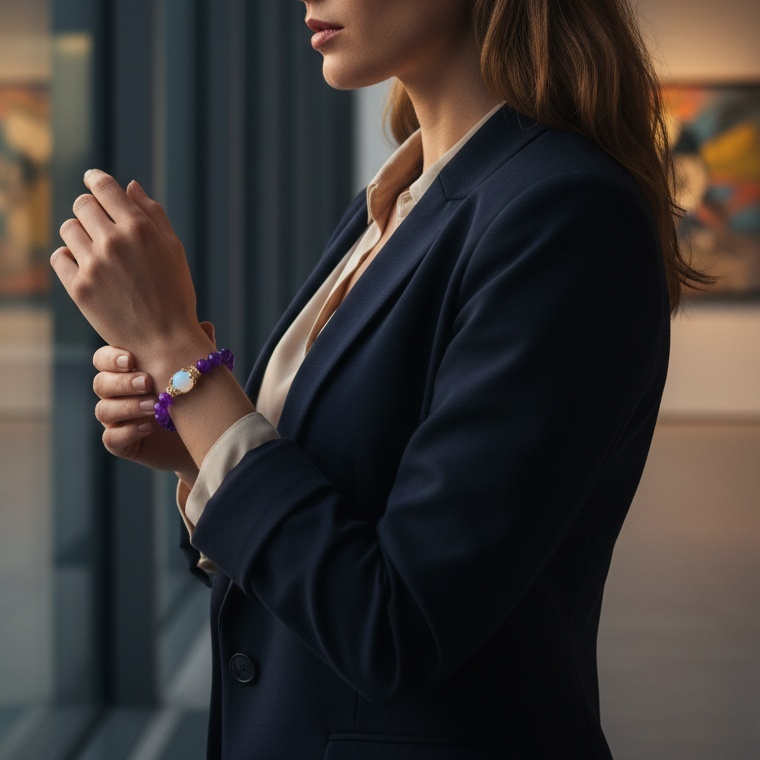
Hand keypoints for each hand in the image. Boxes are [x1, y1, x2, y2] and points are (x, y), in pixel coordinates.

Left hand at [51, 170, 208, 370]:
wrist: (166, 341)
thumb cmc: (175, 294)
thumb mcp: (173, 250)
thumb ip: (152, 214)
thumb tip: (129, 186)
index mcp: (139, 229)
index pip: (104, 187)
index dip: (95, 179)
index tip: (93, 180)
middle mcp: (114, 242)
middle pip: (82, 205)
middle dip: (90, 210)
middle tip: (100, 225)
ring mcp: (94, 265)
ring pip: (68, 229)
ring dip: (80, 234)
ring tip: (96, 252)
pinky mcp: (79, 288)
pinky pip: (59, 257)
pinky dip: (69, 258)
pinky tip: (86, 268)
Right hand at [93, 345, 198, 481]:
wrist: (201, 438)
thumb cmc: (192, 399)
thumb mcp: (194, 375)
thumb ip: (193, 353)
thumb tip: (206, 326)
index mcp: (127, 371)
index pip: (104, 359)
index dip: (111, 358)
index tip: (131, 359)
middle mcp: (116, 394)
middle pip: (100, 383)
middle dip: (122, 382)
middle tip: (147, 382)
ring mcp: (116, 420)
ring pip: (104, 410)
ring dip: (128, 406)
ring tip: (154, 406)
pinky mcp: (121, 444)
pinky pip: (111, 438)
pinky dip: (127, 432)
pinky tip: (147, 428)